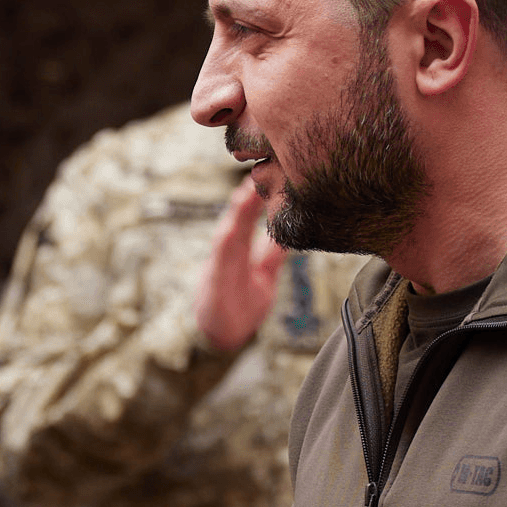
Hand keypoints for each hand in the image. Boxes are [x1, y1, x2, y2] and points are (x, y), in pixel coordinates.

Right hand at [194, 179, 285, 353]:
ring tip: (248, 190)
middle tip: (262, 167)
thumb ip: (272, 253)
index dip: (263, 192)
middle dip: (250, 193)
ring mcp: (219, 266)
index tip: (275, 167)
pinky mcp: (213, 282)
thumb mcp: (263, 275)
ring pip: (229, 233)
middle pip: (241, 218)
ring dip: (238, 212)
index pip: (254, 215)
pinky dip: (225, 243)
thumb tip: (293, 230)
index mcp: (242, 249)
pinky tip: (230, 228)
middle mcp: (229, 253)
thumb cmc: (238, 306)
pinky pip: (219, 262)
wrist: (216, 338)